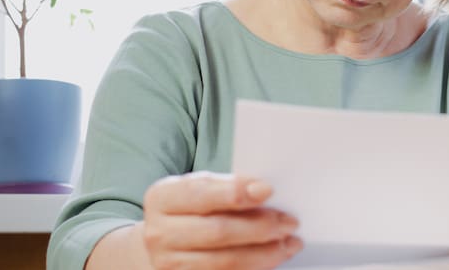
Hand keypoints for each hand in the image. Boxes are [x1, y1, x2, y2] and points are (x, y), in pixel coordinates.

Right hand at [141, 171, 301, 269]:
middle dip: (260, 226)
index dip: (235, 192)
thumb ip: (227, 187)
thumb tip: (262, 190)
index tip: (267, 190)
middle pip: (217, 231)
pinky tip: (272, 258)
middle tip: (288, 222)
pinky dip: (254, 268)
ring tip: (288, 243)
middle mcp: (160, 233)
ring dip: (264, 253)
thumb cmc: (191, 209)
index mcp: (162, 198)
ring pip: (225, 261)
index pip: (201, 193)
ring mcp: (169, 263)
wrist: (165, 240)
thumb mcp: (200, 188)